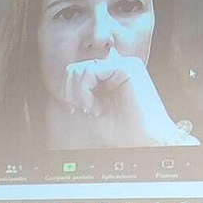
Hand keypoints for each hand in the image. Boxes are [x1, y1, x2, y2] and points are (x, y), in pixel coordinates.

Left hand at [60, 48, 195, 146]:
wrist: (143, 138)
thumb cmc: (119, 129)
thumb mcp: (89, 109)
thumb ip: (76, 94)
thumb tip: (58, 85)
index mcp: (108, 75)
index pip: (74, 72)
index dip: (66, 91)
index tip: (72, 110)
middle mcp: (115, 66)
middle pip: (73, 68)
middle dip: (69, 92)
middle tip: (81, 109)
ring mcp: (122, 64)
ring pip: (79, 69)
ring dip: (78, 94)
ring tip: (93, 110)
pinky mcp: (127, 66)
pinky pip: (90, 71)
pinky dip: (84, 92)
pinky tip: (96, 107)